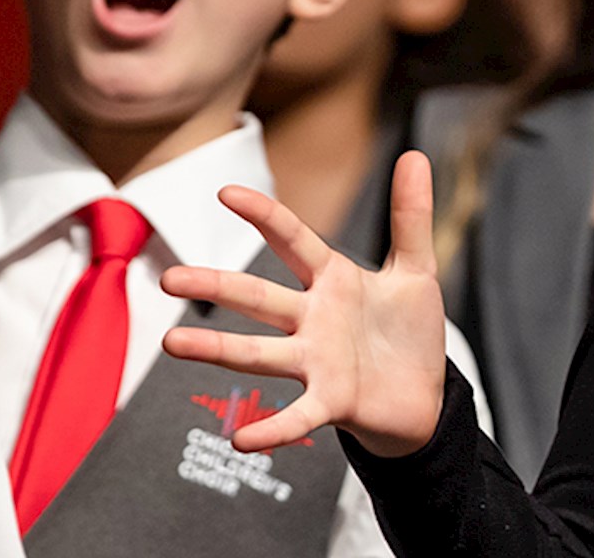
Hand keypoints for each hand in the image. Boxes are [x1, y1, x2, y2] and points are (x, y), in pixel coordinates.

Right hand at [160, 150, 450, 454]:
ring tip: (171, 343)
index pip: (292, 240)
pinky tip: (240, 440)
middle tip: (168, 278)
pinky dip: (271, 430)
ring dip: (216, 349)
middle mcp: (313, 320)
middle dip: (213, 285)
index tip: (225, 192)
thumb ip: (410, 216)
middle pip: (257, 297)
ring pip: (258, 353)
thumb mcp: (416, 270)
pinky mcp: (331, 403)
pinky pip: (296, 417)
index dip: (263, 216)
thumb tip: (415, 153)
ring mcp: (316, 362)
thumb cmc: (408, 333)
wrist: (425, 397)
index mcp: (332, 281)